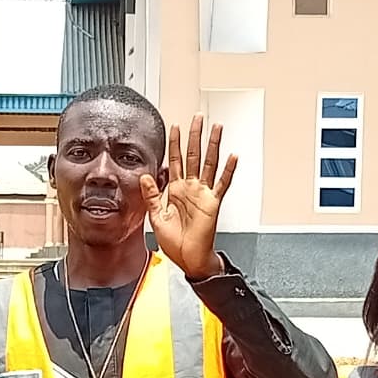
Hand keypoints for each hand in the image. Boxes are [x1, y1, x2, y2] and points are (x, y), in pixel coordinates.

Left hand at [141, 114, 236, 280]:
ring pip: (209, 163)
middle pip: (193, 155)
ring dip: (213, 145)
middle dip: (194, 136)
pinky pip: (222, 183)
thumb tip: (145, 176)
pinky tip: (232, 156)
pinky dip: (228, 170)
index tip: (174, 127)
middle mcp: (191, 188)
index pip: (175, 160)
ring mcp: (203, 194)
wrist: (188, 259)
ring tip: (216, 128)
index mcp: (176, 190)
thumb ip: (152, 195)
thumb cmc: (175, 242)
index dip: (174, 144)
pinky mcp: (213, 203)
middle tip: (197, 117)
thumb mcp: (157, 216)